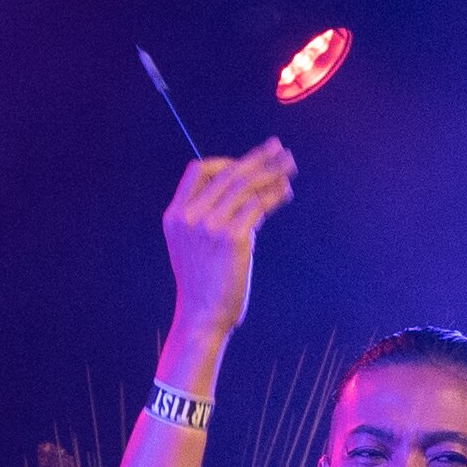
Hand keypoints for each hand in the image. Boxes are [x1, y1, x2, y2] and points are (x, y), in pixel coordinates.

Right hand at [161, 139, 295, 348]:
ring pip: (246, 187)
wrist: (203, 318)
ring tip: (290, 166)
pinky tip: (285, 192)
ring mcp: (210, 226)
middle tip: (280, 149)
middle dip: (258, 159)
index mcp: (175, 215)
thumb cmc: (203, 286)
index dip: (225, 162)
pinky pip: (257, 207)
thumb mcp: (192, 247)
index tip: (248, 164)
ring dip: (271, 173)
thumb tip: (242, 195)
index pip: (198, 171)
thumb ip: (205, 218)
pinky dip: (274, 196)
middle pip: (228, 173)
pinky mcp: (233, 238)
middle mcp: (190, 216)